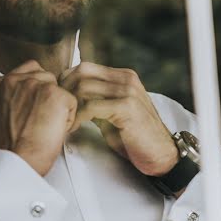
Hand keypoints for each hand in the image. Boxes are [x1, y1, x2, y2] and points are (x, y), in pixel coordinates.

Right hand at [0, 60, 77, 176]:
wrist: (16, 161)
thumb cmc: (11, 147)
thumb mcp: (5, 113)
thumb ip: (17, 97)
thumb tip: (35, 96)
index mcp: (2, 83)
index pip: (31, 70)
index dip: (38, 89)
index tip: (36, 106)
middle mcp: (17, 80)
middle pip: (48, 77)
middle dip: (49, 97)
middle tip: (41, 121)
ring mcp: (37, 85)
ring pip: (60, 89)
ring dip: (59, 107)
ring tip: (45, 127)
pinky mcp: (55, 95)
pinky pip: (72, 102)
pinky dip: (68, 119)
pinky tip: (53, 131)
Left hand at [59, 62, 177, 175]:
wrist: (160, 154)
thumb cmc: (135, 137)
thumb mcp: (113, 112)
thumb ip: (97, 100)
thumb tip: (71, 96)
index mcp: (123, 76)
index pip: (85, 67)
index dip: (67, 82)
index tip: (60, 100)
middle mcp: (126, 79)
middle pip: (82, 72)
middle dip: (65, 90)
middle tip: (59, 110)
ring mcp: (128, 91)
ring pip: (84, 87)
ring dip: (70, 105)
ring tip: (65, 121)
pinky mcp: (127, 107)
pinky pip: (91, 106)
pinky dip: (77, 117)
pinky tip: (74, 128)